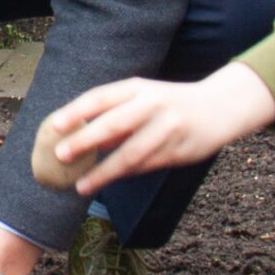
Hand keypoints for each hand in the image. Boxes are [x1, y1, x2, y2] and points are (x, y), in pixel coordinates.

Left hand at [39, 63, 274, 195]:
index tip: (55, 125)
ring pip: (130, 154)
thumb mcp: (143, 97)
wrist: (219, 108)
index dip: (77, 111)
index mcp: (137, 88)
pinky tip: (106, 182)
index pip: (101, 98)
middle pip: (113, 125)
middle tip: (61, 156)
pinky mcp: (178, 151)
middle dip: (85, 141)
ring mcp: (167, 128)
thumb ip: (114, 114)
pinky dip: (124, 176)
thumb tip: (78, 136)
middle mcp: (152, 105)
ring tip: (81, 186)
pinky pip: (145, 167)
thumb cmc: (169, 103)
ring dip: (103, 172)